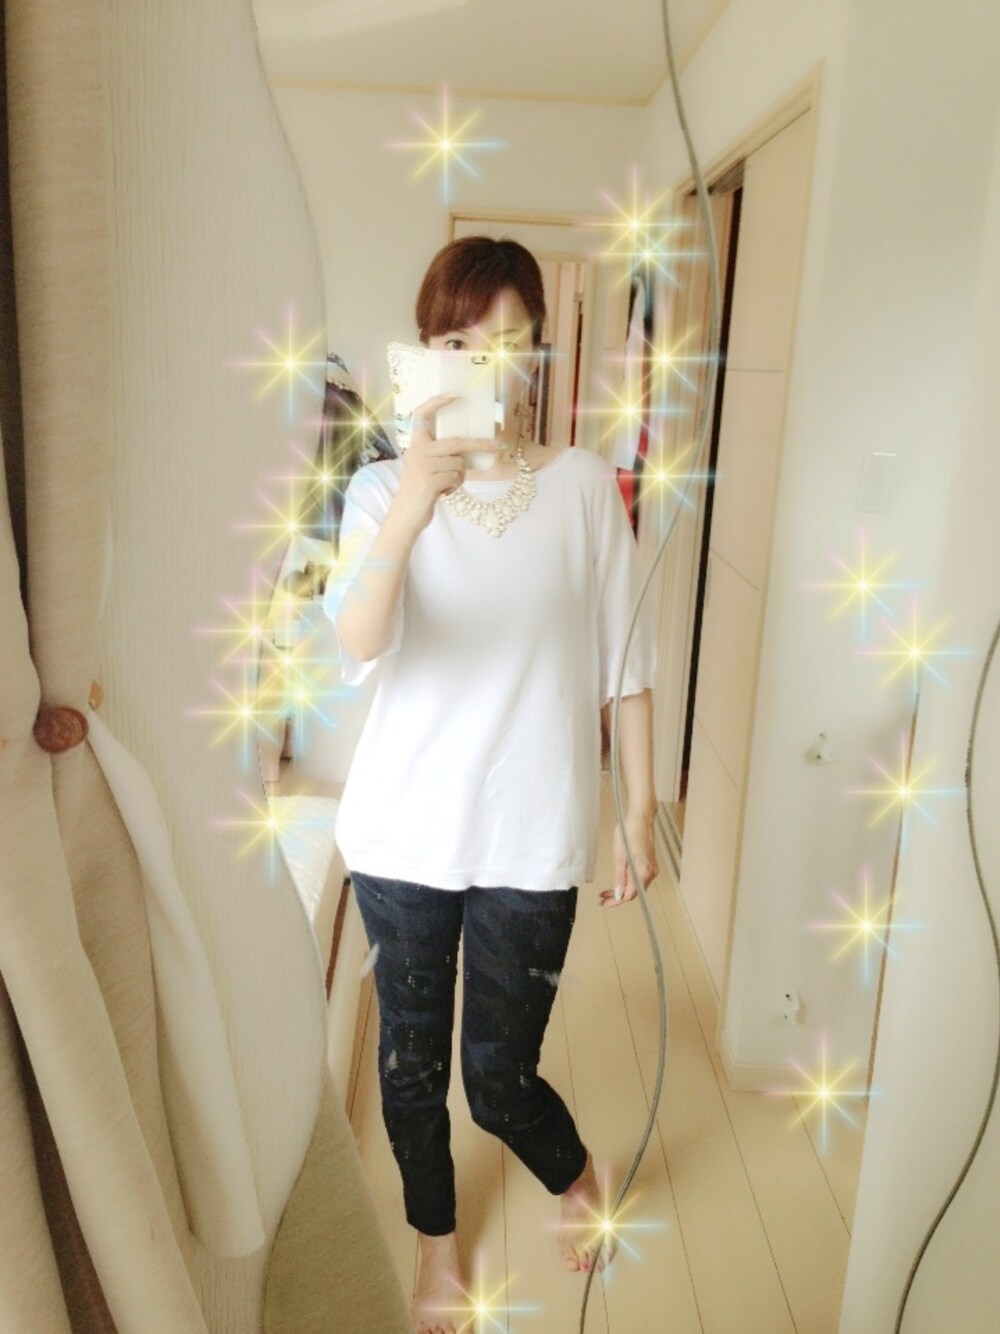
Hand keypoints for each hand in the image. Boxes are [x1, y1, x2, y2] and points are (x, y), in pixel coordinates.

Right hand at [391, 394, 501, 534]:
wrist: (405, 516)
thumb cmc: (420, 491)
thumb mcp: (424, 467)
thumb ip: (439, 455)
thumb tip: (468, 449)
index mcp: (415, 444)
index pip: (422, 415)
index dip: (437, 402)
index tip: (454, 395)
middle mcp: (417, 452)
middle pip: (456, 443)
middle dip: (480, 444)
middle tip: (498, 446)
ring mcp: (422, 466)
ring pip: (458, 464)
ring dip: (459, 476)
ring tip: (446, 484)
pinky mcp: (428, 482)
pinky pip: (456, 479)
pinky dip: (455, 487)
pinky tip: (442, 493)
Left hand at [600, 813, 658, 907]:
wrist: (641, 818)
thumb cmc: (629, 832)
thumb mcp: (620, 856)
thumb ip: (619, 878)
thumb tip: (618, 895)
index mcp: (642, 872)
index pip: (629, 896)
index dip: (616, 902)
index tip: (604, 903)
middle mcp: (650, 873)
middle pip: (634, 893)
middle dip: (618, 897)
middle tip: (603, 898)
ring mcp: (652, 868)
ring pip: (637, 886)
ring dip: (623, 890)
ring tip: (608, 891)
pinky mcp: (651, 863)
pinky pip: (640, 878)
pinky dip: (629, 882)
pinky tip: (620, 881)